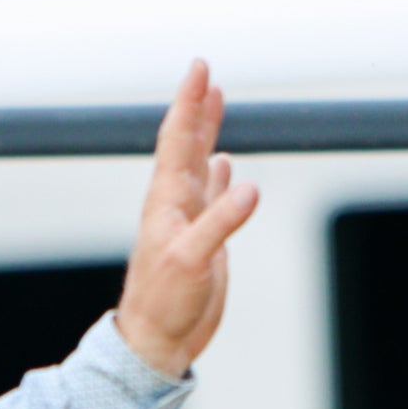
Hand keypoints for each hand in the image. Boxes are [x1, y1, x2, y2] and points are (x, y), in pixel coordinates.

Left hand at [114, 60, 262, 378]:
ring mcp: (189, 219)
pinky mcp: (203, 239)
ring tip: (215, 103)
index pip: (178, 140)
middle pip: (186, 143)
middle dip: (197, 107)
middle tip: (205, 72)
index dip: (190, 103)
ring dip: (208, 133)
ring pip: (199, 163)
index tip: (200, 69)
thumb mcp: (191, 260)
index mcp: (166, 200)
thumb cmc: (164, 301)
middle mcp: (175, 202)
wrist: (157, 339)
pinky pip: (212, 195)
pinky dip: (219, 174)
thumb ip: (220, 222)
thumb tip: (250, 186)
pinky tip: (224, 164)